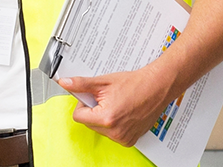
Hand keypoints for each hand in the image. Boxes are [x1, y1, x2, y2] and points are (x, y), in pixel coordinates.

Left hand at [58, 65, 175, 146]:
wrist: (157, 86)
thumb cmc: (135, 83)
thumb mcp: (103, 82)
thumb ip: (81, 84)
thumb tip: (65, 83)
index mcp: (106, 118)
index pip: (78, 116)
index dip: (83, 104)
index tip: (91, 97)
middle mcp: (115, 132)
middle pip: (89, 123)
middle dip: (94, 111)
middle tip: (107, 98)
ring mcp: (124, 138)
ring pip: (101, 129)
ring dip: (104, 118)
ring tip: (117, 104)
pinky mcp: (130, 140)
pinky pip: (113, 134)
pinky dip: (115, 124)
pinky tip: (124, 112)